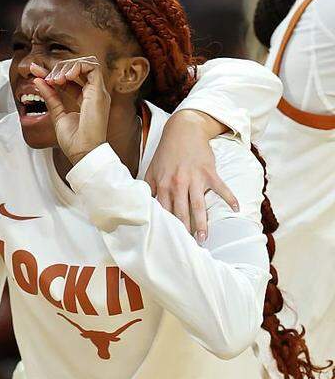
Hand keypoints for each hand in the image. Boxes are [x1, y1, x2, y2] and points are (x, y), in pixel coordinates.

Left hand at [32, 57, 109, 164]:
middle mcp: (94, 94)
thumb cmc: (74, 141)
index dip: (53, 73)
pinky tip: (65, 77)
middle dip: (59, 68)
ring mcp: (98, 92)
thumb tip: (38, 81)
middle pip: (78, 69)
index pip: (70, 80)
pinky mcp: (99, 92)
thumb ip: (50, 97)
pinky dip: (77, 66)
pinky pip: (92, 67)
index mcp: (86, 100)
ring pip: (86, 64)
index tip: (36, 72)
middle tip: (47, 79)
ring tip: (56, 79)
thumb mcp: (57, 114)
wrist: (82, 152)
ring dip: (68, 67)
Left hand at [145, 109, 239, 242]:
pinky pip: (221, 187)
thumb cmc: (166, 153)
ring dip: (202, 223)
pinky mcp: (209, 172)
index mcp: (163, 185)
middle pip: (181, 212)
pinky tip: (236, 209)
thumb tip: (143, 208)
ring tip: (204, 238)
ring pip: (198, 205)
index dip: (166, 226)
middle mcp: (178, 183)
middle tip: (187, 247)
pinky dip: (229, 197)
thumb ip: (148, 190)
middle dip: (184, 230)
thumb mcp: (152, 170)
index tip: (168, 241)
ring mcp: (195, 178)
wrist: (183, 130)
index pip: (164, 211)